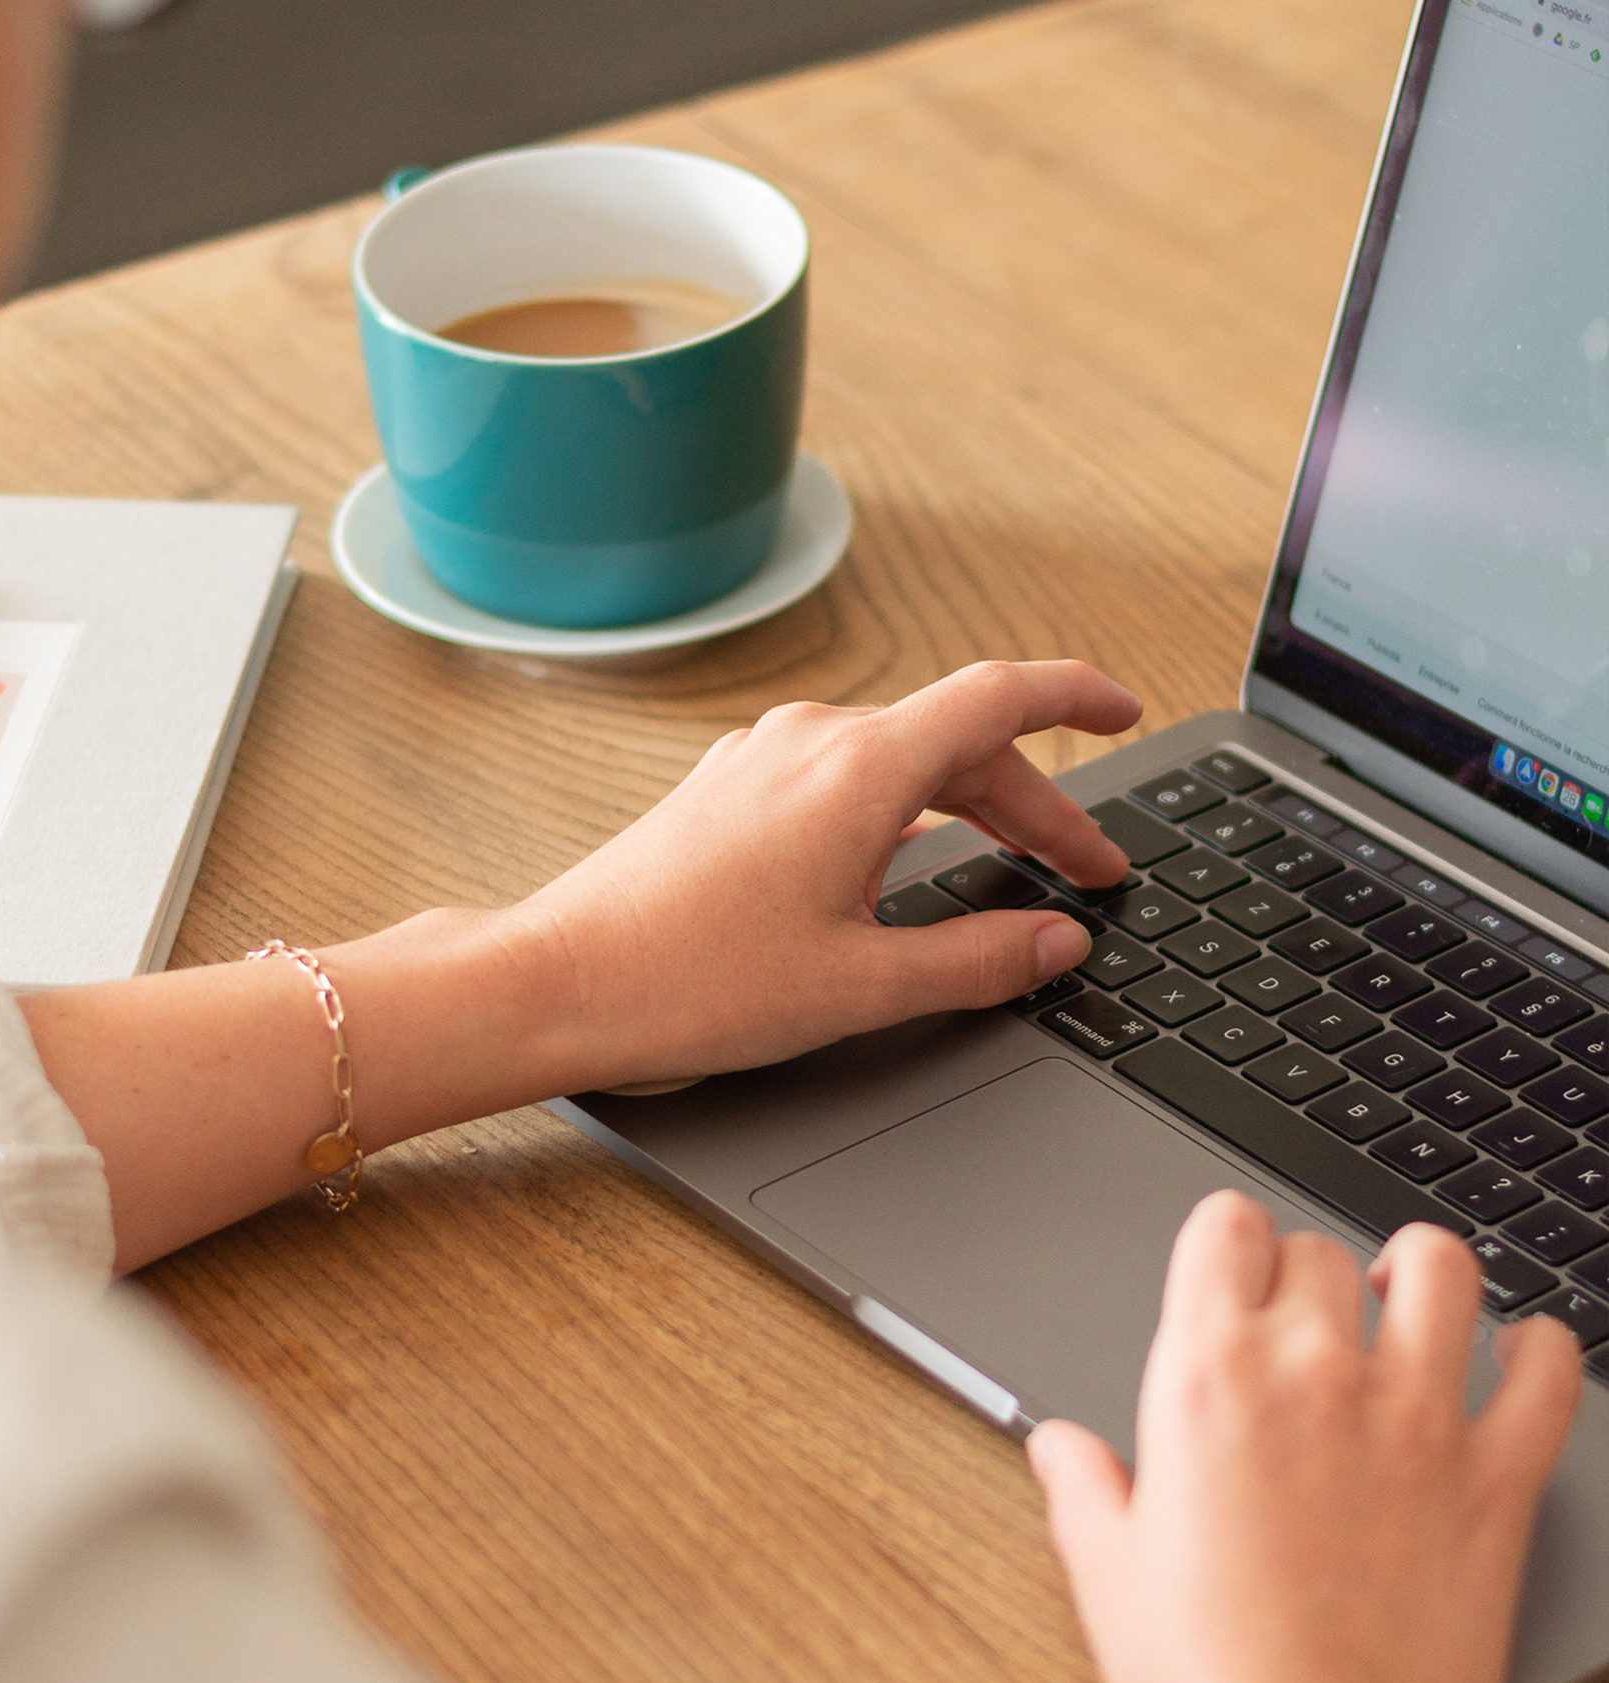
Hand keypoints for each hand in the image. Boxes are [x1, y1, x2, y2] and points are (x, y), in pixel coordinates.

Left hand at [29, 658, 1138, 1269]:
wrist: (556, 983)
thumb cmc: (689, 983)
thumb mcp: (859, 985)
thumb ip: (976, 959)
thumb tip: (1055, 942)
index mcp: (858, 770)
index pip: (1000, 697)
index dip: (1078, 697)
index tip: (1126, 710)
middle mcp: (810, 741)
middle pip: (958, 741)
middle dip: (1036, 802)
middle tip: (1087, 872)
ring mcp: (761, 760)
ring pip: (899, 760)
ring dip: (968, 807)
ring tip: (1013, 871)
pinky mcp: (728, 792)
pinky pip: (842, 778)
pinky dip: (902, 811)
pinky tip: (907, 865)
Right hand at [1027, 1193, 1581, 1682]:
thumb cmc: (1203, 1679)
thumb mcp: (1105, 1570)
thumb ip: (1082, 1483)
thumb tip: (1062, 1446)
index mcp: (1204, 1374)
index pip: (1224, 1225)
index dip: (1226, 1238)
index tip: (1229, 1268)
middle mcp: (1310, 1372)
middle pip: (1319, 1249)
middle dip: (1305, 1273)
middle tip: (1302, 1318)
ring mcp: (1413, 1418)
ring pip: (1442, 1270)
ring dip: (1421, 1270)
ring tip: (1406, 1298)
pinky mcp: (1496, 1479)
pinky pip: (1545, 1371)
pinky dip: (1539, 1347)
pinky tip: (1518, 1353)